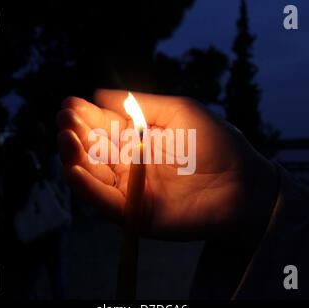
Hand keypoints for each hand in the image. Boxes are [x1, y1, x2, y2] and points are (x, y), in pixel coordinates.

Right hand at [57, 89, 277, 242]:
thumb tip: (99, 92)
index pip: (103, 129)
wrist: (244, 182)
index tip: (70, 104)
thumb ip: (140, 105)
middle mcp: (130, 166)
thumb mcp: (178, 111)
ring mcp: (132, 191)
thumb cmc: (217, 143)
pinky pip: (106, 203)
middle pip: (93, 152)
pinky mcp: (137, 214)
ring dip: (74, 159)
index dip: (85, 117)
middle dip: (75, 135)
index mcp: (139, 141)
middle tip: (64, 118)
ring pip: (94, 177)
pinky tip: (72, 169)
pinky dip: (87, 188)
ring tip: (64, 138)